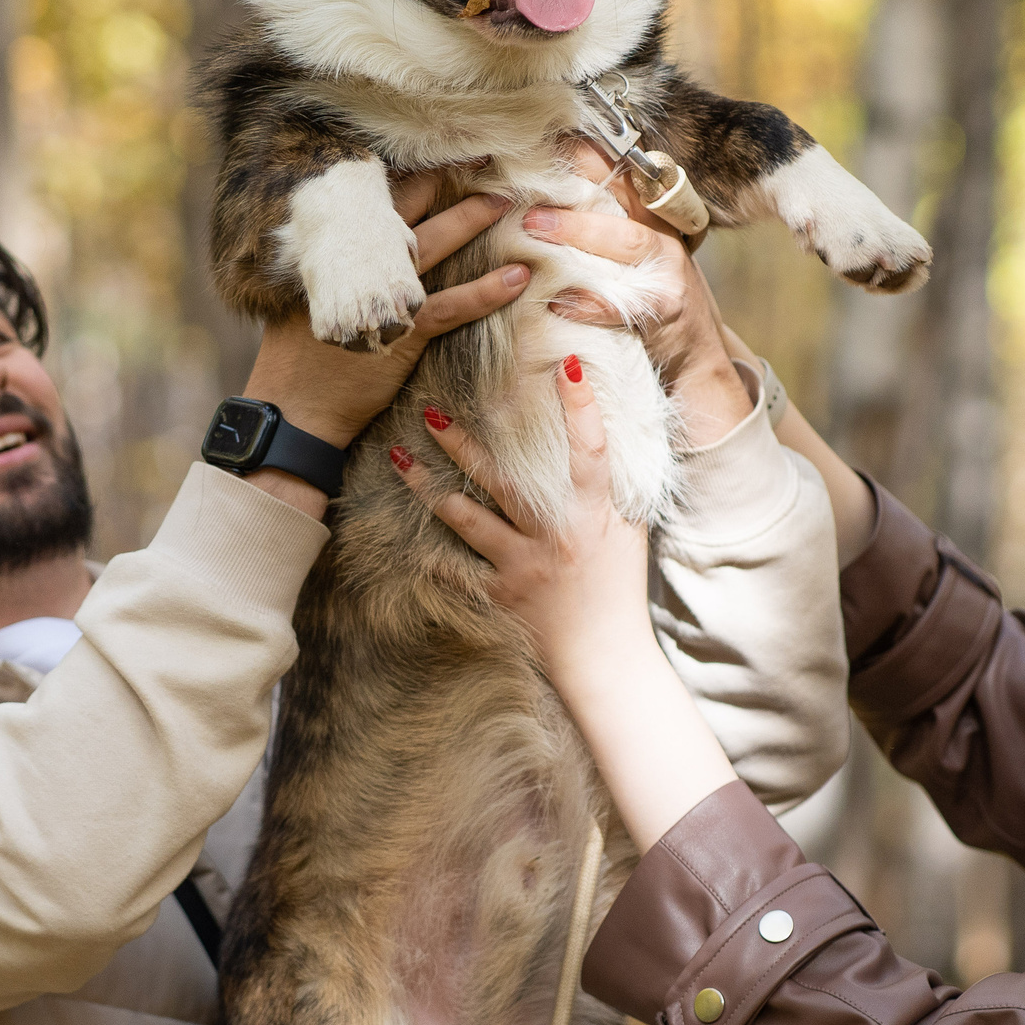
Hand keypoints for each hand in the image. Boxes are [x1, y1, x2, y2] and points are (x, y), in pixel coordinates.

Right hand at [242, 172, 522, 451]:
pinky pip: (455, 305)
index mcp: (335, 249)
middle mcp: (360, 262)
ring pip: (437, 243)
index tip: (436, 149)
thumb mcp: (307, 295)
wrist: (294, 407)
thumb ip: (335, 267)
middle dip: (447, 179)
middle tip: (483, 158)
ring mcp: (384, 294)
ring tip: (507, 201)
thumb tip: (360, 241)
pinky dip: (488, 291)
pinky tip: (518, 276)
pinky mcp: (404, 331)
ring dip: (474, 219)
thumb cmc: (297, 355)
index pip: (376, 198)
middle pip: (410, 207)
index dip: (410, 173)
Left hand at [391, 357, 654, 680]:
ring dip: (427, 487)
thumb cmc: (619, 588)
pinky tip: (399, 531)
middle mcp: (552, 536)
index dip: (581, 408)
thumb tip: (604, 438)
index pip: (590, 451)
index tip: (568, 367)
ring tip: (397, 458)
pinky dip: (428, 552)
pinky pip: (455, 568)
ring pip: (463, 518)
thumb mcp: (628, 532)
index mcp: (591, 515)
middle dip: (462, 443)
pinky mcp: (498, 594)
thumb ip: (611, 488)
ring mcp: (520, 565)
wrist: (604, 658)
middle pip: (501, 480)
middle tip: (430, 410)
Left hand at [525, 139, 754, 441]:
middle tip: (525, 200)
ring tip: (532, 232)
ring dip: (576, 234)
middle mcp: (666, 241)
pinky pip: (621, 302)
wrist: (698, 367)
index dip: (586, 156)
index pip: (623, 176)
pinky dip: (586, 302)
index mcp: (655, 222)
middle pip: (622, 204)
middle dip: (573, 195)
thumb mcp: (635, 264)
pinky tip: (556, 301)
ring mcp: (671, 274)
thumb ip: (603, 231)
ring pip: (626, 242)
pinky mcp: (666, 312)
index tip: (546, 142)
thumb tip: (542, 200)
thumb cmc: (655, 310)